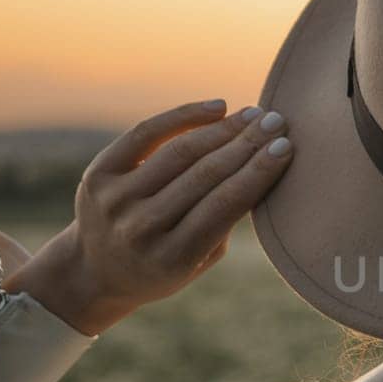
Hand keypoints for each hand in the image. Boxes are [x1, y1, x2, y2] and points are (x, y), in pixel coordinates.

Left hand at [1, 100, 292, 333]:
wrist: (96, 273)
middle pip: (205, 174)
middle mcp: (141, 228)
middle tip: (278, 122)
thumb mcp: (198, 260)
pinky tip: (216, 108)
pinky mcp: (98, 175)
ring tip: (254, 115)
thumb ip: (224, 221)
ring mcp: (116, 200)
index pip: (224, 205)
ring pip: (180, 151)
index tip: (286, 147)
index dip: (258, 172)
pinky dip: (184, 116)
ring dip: (224, 128)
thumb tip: (260, 163)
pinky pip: (145, 133)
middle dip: (248, 144)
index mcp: (172, 258)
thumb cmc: (165, 265)